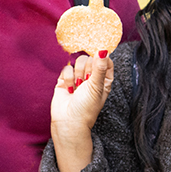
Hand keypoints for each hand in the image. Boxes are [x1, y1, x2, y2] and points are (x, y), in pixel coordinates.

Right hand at [50, 52, 113, 171]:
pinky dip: (67, 78)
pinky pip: (66, 68)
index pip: (105, 60)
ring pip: (78, 62)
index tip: (98, 58)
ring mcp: (78, 78)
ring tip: (77, 87)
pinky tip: (69, 89)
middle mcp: (92, 78)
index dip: (101, 57)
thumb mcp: (96, 86)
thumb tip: (104, 50)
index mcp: (104, 80)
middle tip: (86, 81)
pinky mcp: (65, 80)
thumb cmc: (86, 108)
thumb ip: (99, 67)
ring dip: (77, 74)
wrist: (68, 122)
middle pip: (90, 58)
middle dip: (87, 69)